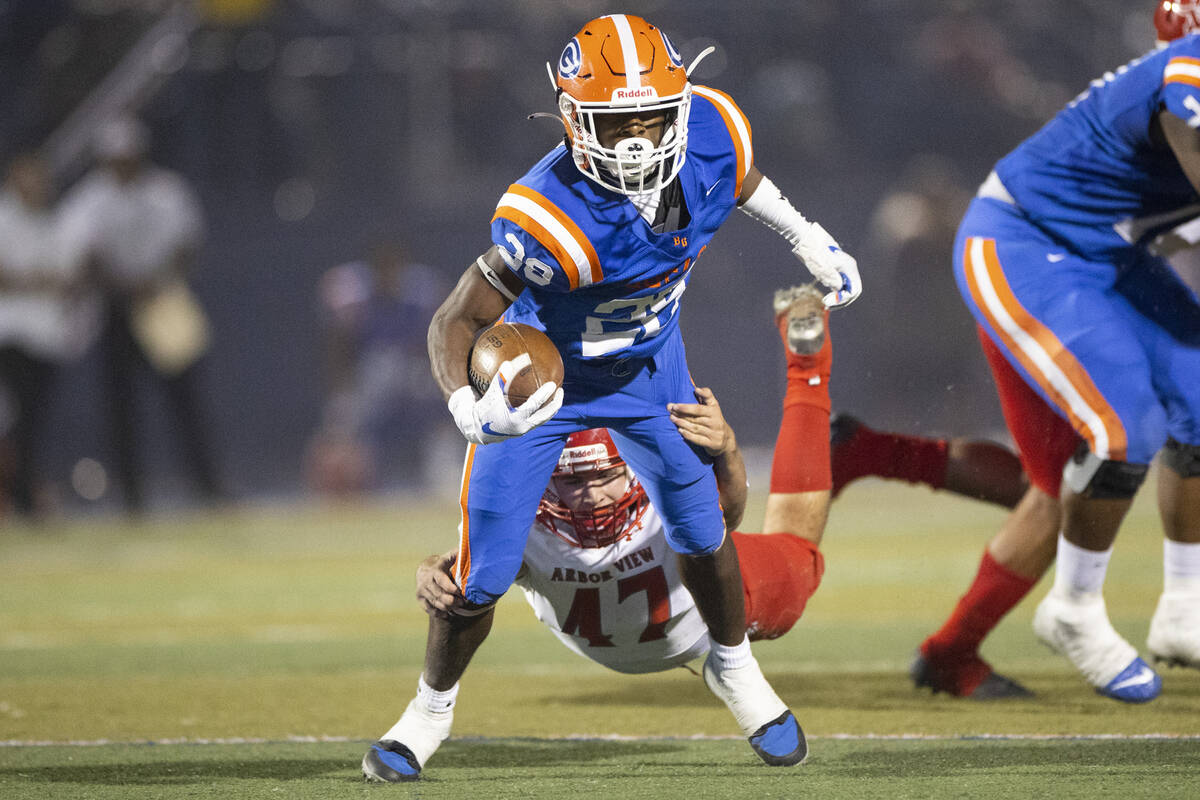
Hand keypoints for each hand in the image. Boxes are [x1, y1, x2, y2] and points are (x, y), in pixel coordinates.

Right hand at [416, 551, 464, 618]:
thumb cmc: (443, 565)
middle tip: (462, 602)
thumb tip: (467, 549)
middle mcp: (426, 581)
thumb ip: (458, 554)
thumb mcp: (450, 557)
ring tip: (458, 606)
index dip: (449, 587)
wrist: (424, 571)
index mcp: (434, 571)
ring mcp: (422, 591)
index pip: (441, 580)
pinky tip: (448, 614)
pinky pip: (429, 610)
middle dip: (451, 600)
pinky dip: (439, 613)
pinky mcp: (420, 599)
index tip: (459, 591)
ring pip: (435, 603)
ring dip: (448, 607)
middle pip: (438, 594)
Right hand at [447, 360, 562, 444]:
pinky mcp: (523, 429)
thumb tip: (508, 363)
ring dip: (552, 407)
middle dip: (556, 403)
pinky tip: (544, 399)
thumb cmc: (483, 411)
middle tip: (561, 390)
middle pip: (546, 416)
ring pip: (544, 418)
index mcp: (516, 419)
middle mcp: (523, 427)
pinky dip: (542, 409)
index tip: (553, 385)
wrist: (477, 430)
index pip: (534, 405)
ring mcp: (525, 429)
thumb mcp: (491, 395)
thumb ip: (500, 380)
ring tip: (557, 395)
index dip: (544, 395)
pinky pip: (537, 418)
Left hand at [667, 387, 735, 456]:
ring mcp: (715, 433)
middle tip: (670, 408)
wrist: (725, 440)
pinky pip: (698, 439)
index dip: (698, 398)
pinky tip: (679, 430)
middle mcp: (716, 420)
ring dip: (682, 422)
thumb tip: (696, 389)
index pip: (705, 403)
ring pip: (695, 427)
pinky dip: (688, 435)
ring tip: (672, 418)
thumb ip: (705, 396)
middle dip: (682, 411)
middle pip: (696, 415)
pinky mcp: (712, 443)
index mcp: (715, 409)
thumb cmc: (713, 419)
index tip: (688, 395)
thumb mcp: (712, 407)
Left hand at [792, 223, 862, 307]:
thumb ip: (834, 281)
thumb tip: (839, 291)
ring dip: (836, 296)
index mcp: (849, 267)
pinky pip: (838, 283)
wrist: (807, 239)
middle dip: (840, 299)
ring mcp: (842, 267)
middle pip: (851, 289)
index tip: (830, 302)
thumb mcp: (824, 269)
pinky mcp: (835, 268)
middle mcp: (848, 267)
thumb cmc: (815, 253)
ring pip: (844, 287)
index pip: (854, 290)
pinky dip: (833, 290)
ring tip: (825, 302)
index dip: (844, 299)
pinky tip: (825, 295)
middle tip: (826, 305)